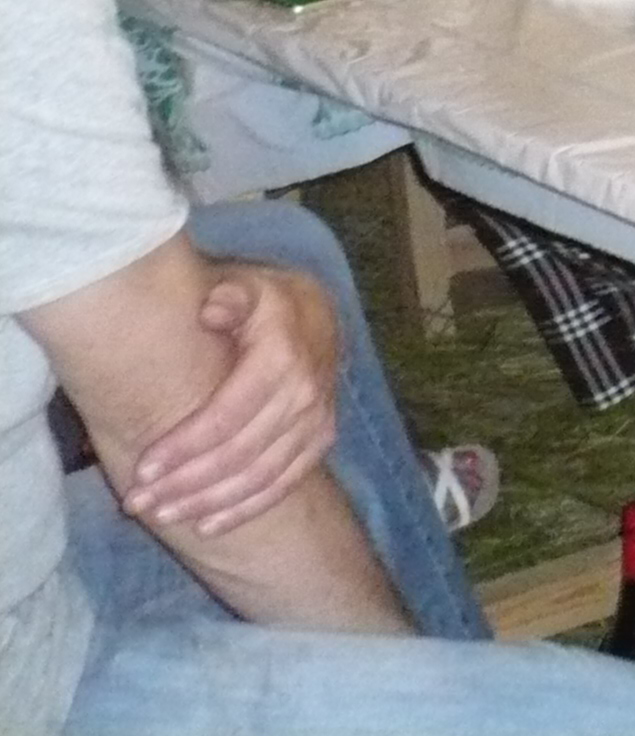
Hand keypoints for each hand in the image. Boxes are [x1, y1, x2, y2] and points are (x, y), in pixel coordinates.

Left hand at [123, 263, 342, 534]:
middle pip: (240, 452)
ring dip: (210, 502)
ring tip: (165, 516)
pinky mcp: (322, 438)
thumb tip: (212, 309)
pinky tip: (208, 525)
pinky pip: (286, 482)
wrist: (315, 310)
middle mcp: (306, 392)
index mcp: (283, 355)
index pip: (227, 414)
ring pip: (262, 475)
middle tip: (139, 502)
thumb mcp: (244, 284)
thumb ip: (229, 294)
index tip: (143, 469)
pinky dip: (247, 508)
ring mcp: (318, 418)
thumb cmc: (261, 301)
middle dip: (186, 483)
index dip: (184, 446)